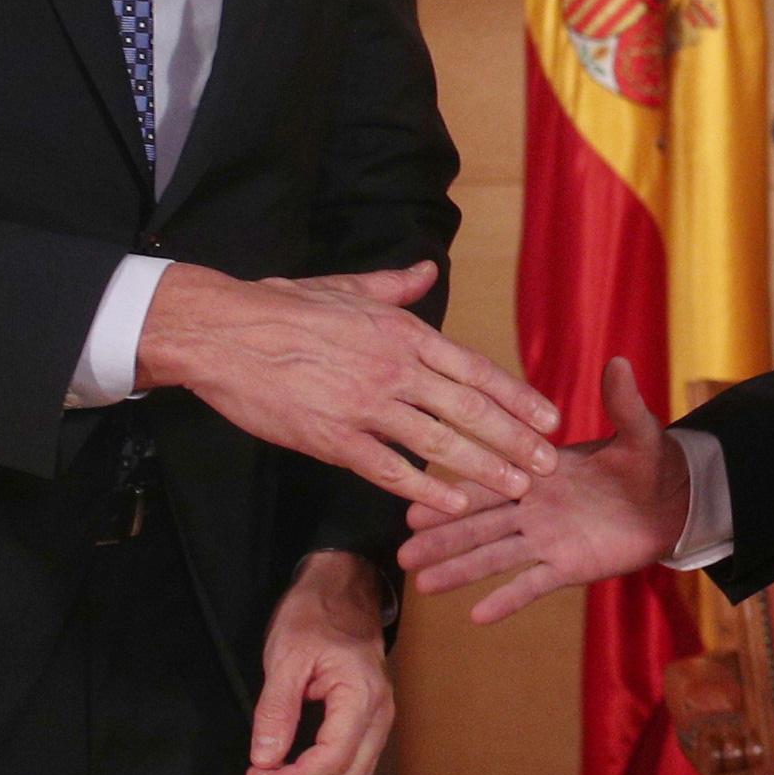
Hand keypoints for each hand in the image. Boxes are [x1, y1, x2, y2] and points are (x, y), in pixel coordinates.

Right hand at [136, 260, 559, 514]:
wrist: (223, 333)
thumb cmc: (284, 307)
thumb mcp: (349, 288)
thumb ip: (396, 286)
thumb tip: (428, 270)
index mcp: (403, 332)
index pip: (475, 369)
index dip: (517, 397)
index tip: (550, 419)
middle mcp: (394, 369)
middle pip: (469, 409)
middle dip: (515, 440)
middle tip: (550, 465)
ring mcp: (365, 405)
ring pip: (438, 442)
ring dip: (483, 467)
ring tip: (517, 489)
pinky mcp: (332, 437)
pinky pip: (387, 468)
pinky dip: (422, 487)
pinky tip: (450, 504)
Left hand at [248, 550, 392, 774]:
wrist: (343, 593)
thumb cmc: (313, 618)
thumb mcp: (285, 657)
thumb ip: (276, 711)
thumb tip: (264, 761)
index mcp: (361, 696)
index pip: (333, 759)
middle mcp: (380, 715)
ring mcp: (380, 722)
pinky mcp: (371, 725)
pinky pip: (355, 767)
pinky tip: (295, 772)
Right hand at [396, 358, 690, 625]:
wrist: (674, 502)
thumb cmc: (650, 462)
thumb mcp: (638, 431)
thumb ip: (622, 403)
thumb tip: (619, 361)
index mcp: (541, 473)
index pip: (490, 481)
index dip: (454, 490)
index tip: (416, 499)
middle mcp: (534, 509)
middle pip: (479, 524)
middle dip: (441, 536)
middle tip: (401, 549)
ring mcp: (547, 541)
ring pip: (495, 557)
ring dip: (460, 570)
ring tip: (422, 583)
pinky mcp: (567, 568)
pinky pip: (531, 585)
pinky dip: (506, 600)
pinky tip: (476, 615)